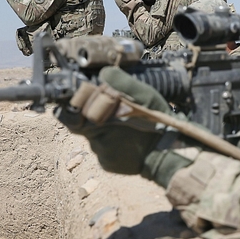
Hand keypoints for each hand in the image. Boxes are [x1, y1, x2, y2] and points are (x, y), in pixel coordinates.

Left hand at [54, 67, 194, 186]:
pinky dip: (114, 143)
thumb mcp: (144, 96)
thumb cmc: (158, 123)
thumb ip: (122, 83)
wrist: (169, 155)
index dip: (75, 104)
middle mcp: (96, 140)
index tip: (84, 97)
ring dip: (107, 129)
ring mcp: (101, 154)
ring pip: (96, 136)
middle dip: (92, 114)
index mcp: (100, 121)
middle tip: (110, 110)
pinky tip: (129, 140)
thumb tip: (104, 74)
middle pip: (82, 124)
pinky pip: (105, 150)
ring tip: (128, 126)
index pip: (70, 113)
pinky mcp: (108, 164)